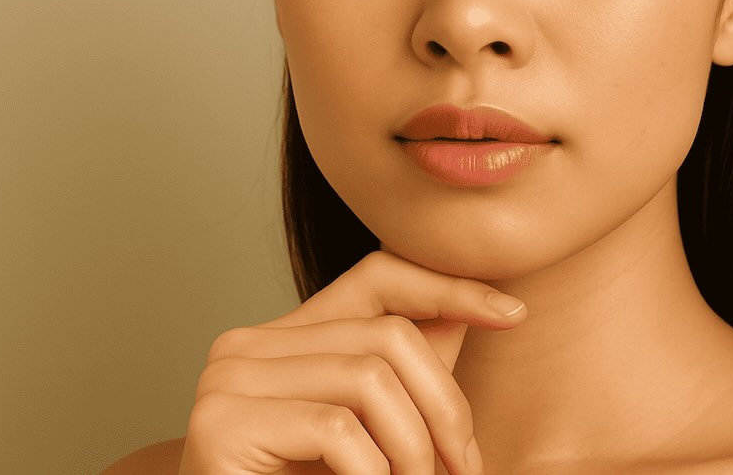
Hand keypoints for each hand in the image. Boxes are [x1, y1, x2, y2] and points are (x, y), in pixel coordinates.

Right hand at [177, 250, 526, 474]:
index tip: (512, 313)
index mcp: (285, 337)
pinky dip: (372, 474)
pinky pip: (336, 430)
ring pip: (370, 379)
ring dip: (414, 451)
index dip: (448, 287)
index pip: (378, 276)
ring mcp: (228, 378)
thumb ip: (413, 371)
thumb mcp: (375, 429)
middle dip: (445, 406)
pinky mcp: (221, 423)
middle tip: (464, 470)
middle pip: (388, 335)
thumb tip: (494, 308)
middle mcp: (248, 344)